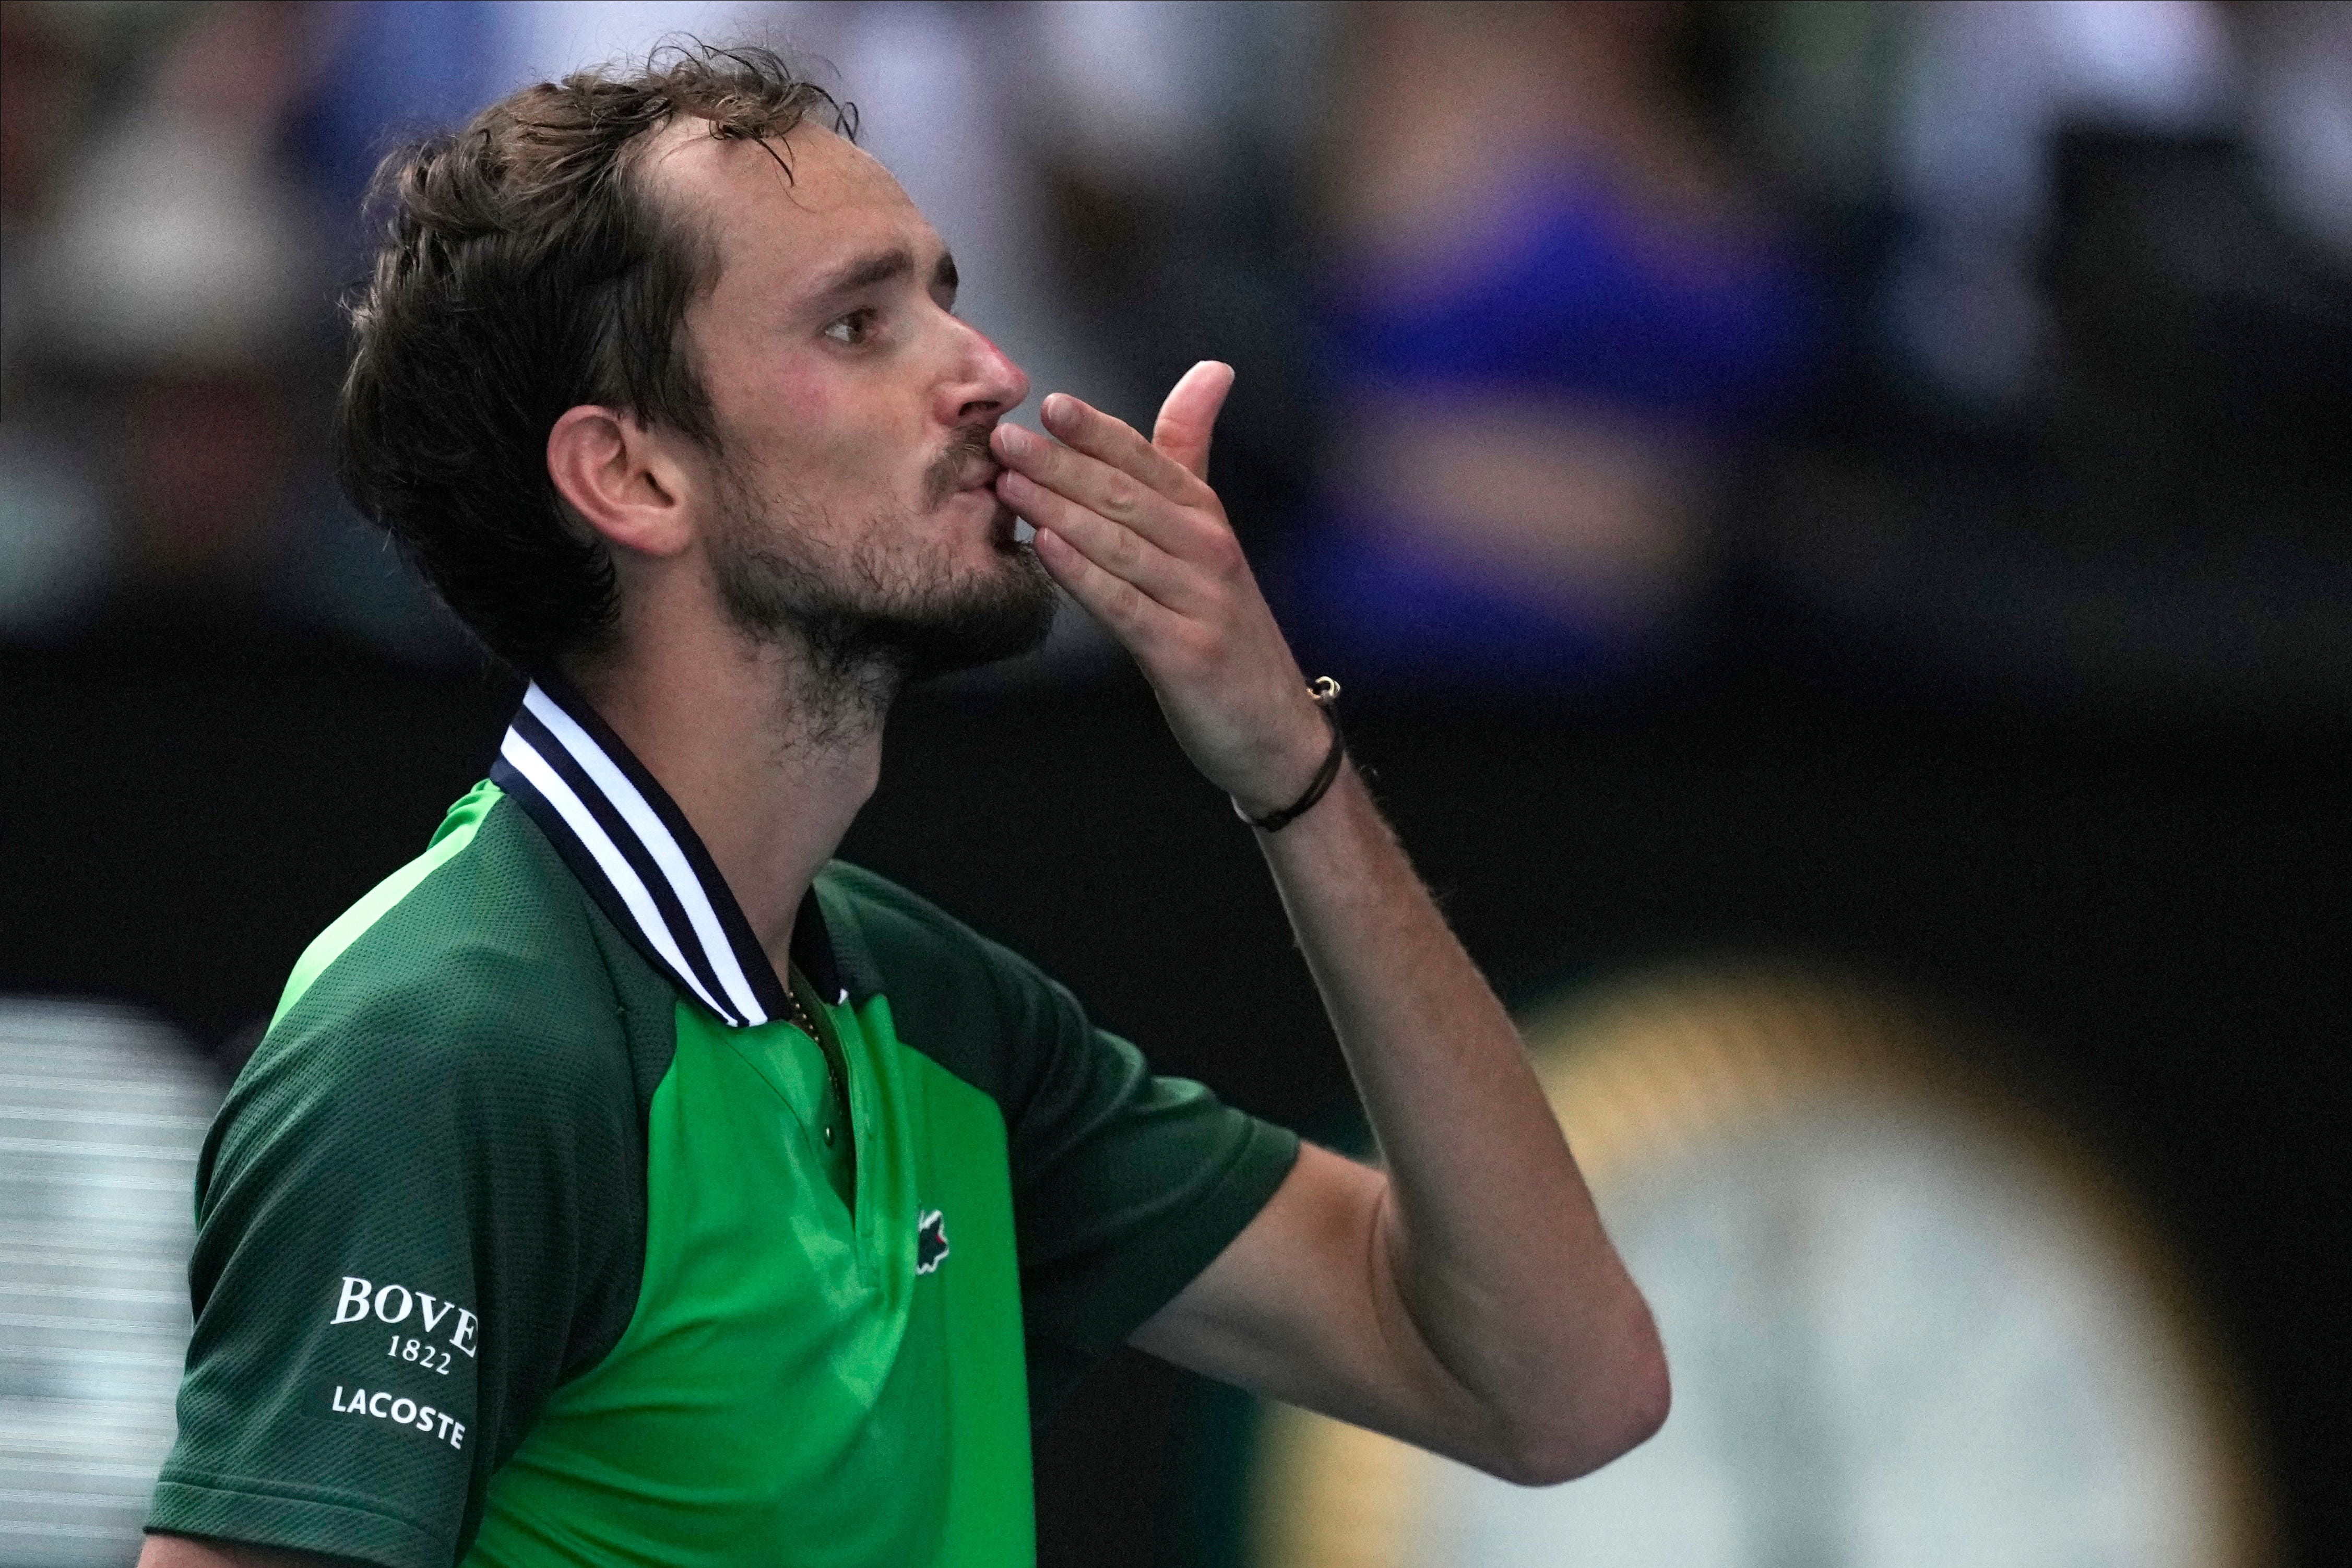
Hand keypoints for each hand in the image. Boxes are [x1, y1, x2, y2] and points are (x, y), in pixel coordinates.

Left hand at [990, 363, 1327, 815]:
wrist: (1273, 726)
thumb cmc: (1225, 625)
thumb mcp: (1210, 536)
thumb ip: (1191, 456)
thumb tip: (1210, 370)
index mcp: (1206, 517)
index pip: (1147, 459)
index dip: (1098, 431)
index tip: (1048, 403)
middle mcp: (1208, 549)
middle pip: (1125, 495)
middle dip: (1062, 463)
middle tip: (1004, 438)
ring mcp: (1199, 600)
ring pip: (1120, 543)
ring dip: (1060, 509)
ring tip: (1008, 484)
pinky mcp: (1184, 651)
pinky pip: (1125, 604)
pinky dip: (1084, 574)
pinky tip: (1045, 548)